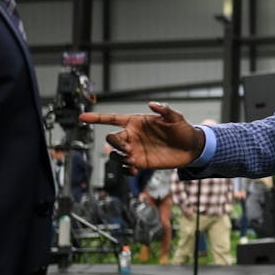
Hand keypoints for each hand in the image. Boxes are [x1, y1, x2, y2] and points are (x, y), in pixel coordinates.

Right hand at [79, 102, 205, 170]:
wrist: (191, 148)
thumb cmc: (183, 130)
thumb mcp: (175, 118)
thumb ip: (164, 110)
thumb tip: (151, 104)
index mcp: (136, 122)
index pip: (113, 119)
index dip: (97, 118)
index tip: (83, 118)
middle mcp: (132, 136)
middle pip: (112, 139)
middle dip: (114, 144)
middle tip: (127, 148)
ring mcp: (135, 150)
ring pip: (115, 155)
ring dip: (119, 158)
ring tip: (132, 160)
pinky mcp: (140, 163)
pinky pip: (125, 167)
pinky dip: (125, 170)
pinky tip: (132, 170)